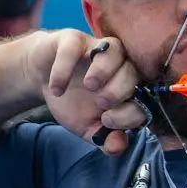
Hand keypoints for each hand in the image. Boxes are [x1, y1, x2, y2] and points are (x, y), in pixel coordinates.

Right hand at [23, 30, 148, 153]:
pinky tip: (57, 88)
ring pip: (115, 49)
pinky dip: (65, 68)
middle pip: (134, 71)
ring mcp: (97, 49)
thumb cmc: (72, 101)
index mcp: (128, 87)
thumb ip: (104, 138)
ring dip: (104, 70)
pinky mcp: (72, 39)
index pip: (144, 96)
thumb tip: (118, 148)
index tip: (108, 121)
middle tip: (101, 103)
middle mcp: (119, 65)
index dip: (132, 111)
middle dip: (120, 90)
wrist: (42, 79)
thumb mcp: (87, 126)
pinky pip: (74, 47)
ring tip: (89, 86)